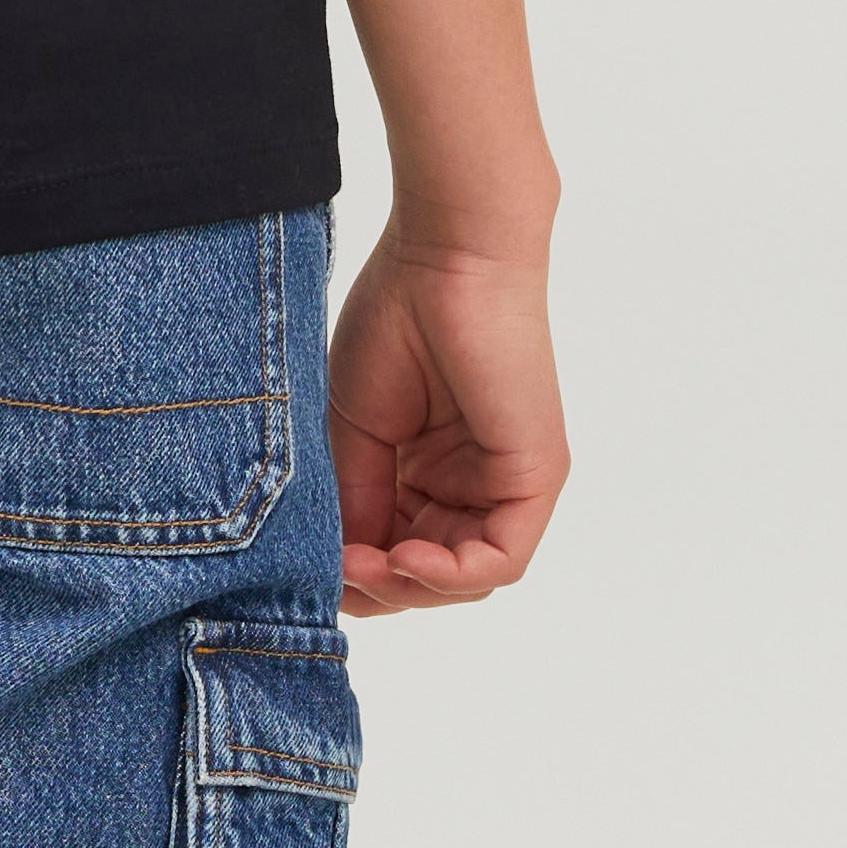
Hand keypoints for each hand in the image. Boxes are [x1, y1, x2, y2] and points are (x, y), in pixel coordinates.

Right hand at [324, 237, 565, 614]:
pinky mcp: (535, 477)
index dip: (353, 577)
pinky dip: (451, 577)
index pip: (393, 555)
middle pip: (429, 578)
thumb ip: (353, 503)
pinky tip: (406, 558)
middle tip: (336, 572)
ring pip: (465, 580)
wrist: (442, 257)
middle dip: (379, 590)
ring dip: (410, 588)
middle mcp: (469, 485)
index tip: (311, 566)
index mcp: (425, 472)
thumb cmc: (395, 320)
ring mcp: (505, 483)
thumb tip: (340, 572)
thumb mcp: (352, 432)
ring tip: (364, 564)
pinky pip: (502, 559)